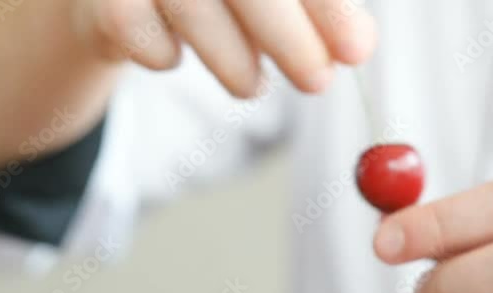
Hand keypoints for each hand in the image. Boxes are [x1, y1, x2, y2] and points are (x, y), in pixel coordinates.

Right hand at [73, 0, 376, 96]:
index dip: (326, 5)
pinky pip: (136, 32)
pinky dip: (163, 55)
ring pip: (192, 8)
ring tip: (252, 84)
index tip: (356, 50)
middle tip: (317, 82)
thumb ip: (319, 7)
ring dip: (234, 64)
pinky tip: (176, 52)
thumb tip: (356, 46)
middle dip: (290, 40)